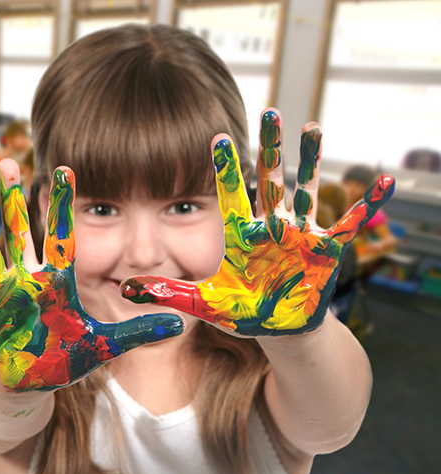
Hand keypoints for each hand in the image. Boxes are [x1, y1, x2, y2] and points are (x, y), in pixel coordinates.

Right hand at [0, 159, 182, 391]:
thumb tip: (179, 323)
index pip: (60, 235)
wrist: (29, 380)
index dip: (60, 205)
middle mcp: (24, 280)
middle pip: (17, 231)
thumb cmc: (61, 357)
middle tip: (6, 159)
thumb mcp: (101, 344)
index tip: (63, 169)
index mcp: (55, 282)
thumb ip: (136, 333)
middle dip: (11, 198)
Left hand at [121, 109, 394, 336]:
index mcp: (240, 236)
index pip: (230, 194)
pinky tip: (383, 182)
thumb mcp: (203, 303)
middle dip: (270, 146)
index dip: (224, 168)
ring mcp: (300, 235)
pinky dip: (368, 204)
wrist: (277, 328)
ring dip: (311, 160)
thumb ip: (166, 294)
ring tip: (312, 126)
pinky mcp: (326, 250)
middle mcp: (270, 227)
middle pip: (269, 179)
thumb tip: (124, 290)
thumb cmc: (242, 312)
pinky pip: (350, 223)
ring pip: (306, 189)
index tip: (215, 136)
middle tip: (269, 110)